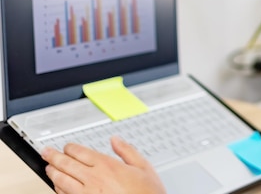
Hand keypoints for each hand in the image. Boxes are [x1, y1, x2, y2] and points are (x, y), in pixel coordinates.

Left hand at [42, 136, 166, 193]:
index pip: (80, 152)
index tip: (66, 146)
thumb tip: (115, 140)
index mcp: (107, 166)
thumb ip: (127, 150)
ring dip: (52, 172)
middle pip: (66, 164)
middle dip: (53, 157)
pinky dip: (57, 188)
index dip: (70, 148)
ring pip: (62, 180)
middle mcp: (94, 179)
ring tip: (48, 168)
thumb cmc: (147, 193)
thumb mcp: (143, 167)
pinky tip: (57, 185)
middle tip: (46, 153)